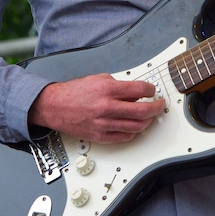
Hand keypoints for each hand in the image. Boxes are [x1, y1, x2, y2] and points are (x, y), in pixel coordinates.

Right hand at [28, 74, 165, 142]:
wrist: (55, 106)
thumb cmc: (75, 92)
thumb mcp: (99, 79)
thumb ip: (120, 85)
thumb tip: (137, 91)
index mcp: (108, 89)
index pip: (140, 89)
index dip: (151, 89)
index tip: (152, 90)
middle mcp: (107, 107)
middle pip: (142, 111)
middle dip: (156, 107)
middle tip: (159, 105)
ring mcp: (104, 124)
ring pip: (136, 126)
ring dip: (147, 121)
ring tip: (149, 116)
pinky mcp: (100, 136)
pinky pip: (124, 137)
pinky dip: (133, 131)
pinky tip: (134, 126)